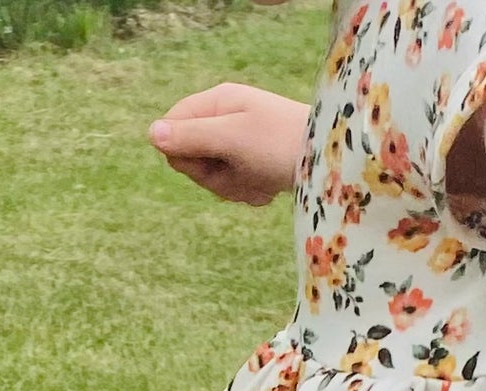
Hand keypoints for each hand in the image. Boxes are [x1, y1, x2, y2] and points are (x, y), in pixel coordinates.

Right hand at [149, 82, 309, 204]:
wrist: (333, 166)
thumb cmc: (282, 144)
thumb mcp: (232, 138)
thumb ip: (192, 136)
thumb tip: (152, 134)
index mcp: (218, 102)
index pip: (172, 127)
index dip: (181, 152)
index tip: (206, 160)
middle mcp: (227, 120)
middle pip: (190, 157)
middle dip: (212, 175)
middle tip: (238, 173)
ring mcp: (241, 145)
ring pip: (213, 177)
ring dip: (233, 188)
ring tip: (259, 182)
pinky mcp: (256, 166)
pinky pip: (236, 186)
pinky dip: (250, 193)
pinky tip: (269, 190)